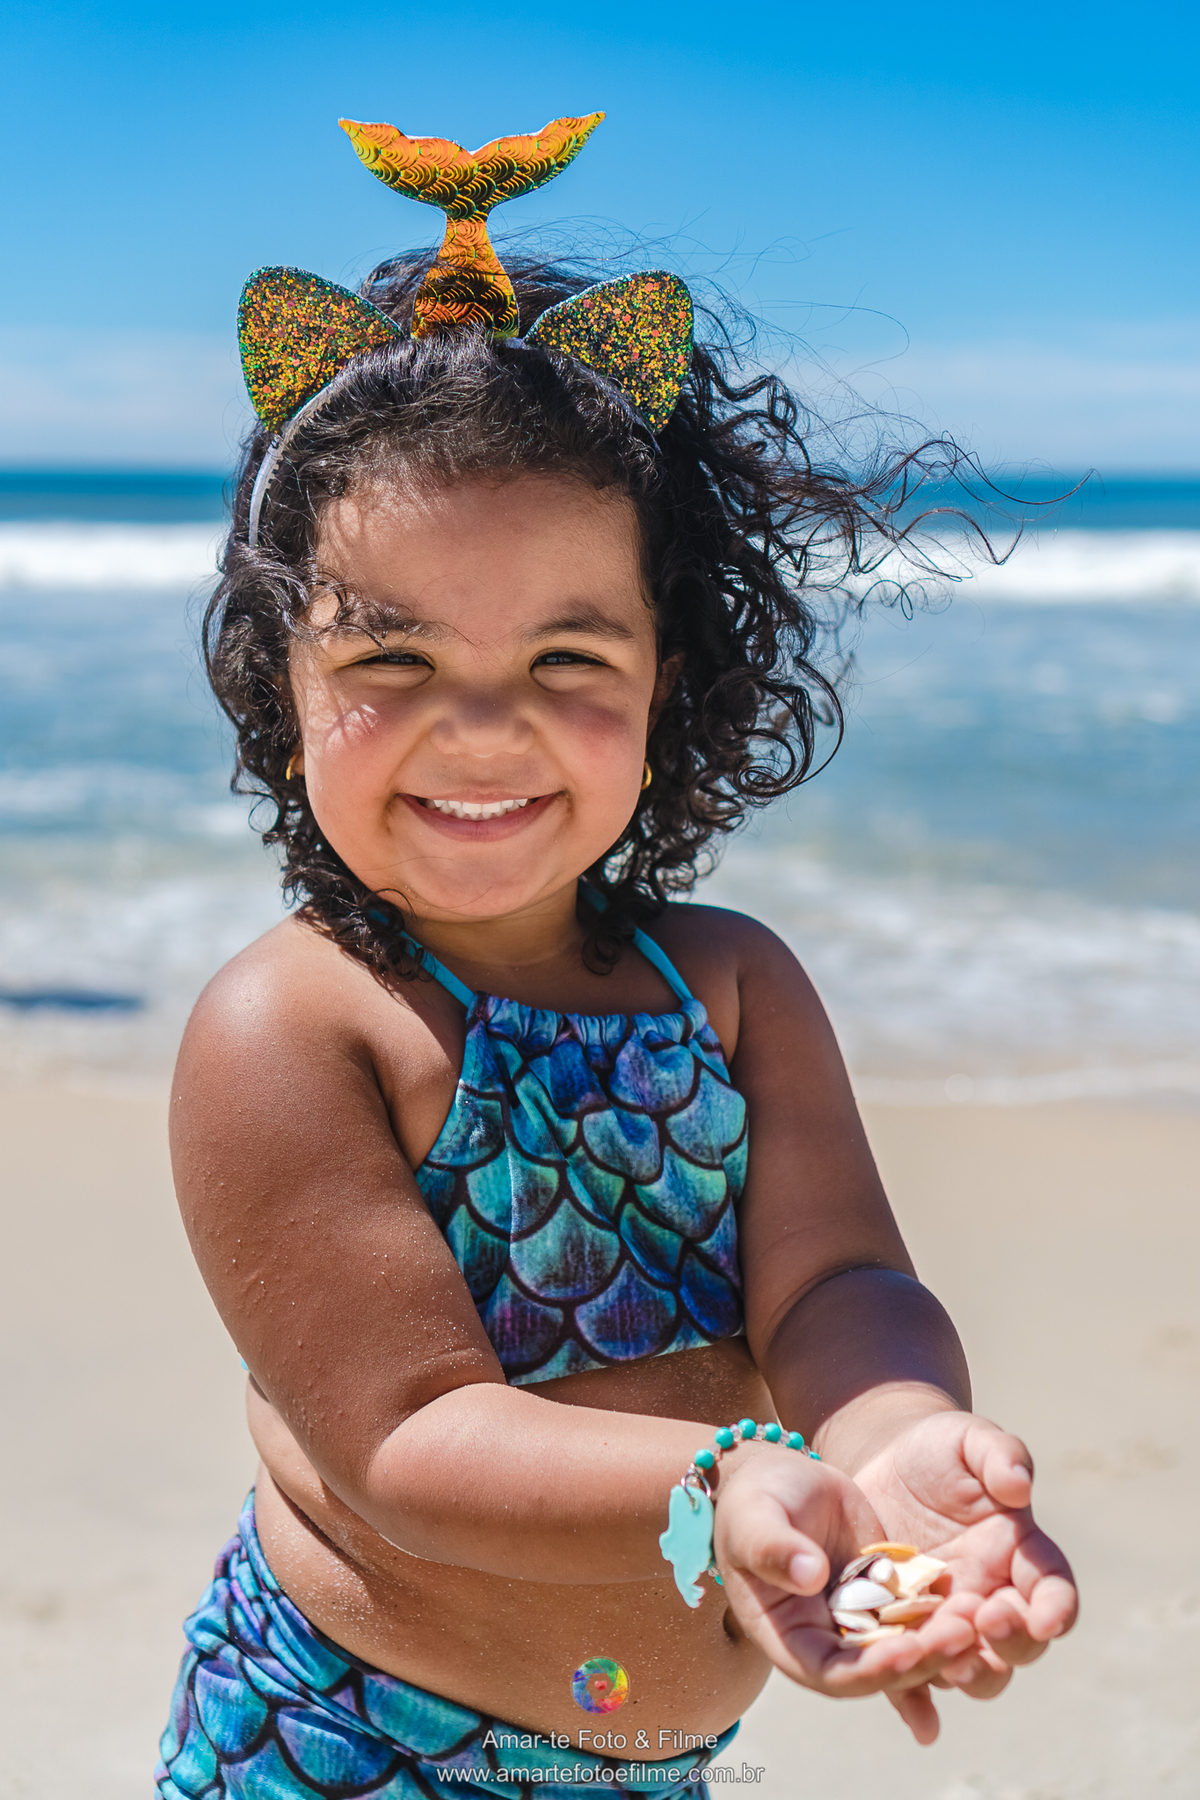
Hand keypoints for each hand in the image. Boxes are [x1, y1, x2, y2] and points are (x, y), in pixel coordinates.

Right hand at [711, 1450, 987, 1743]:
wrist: (777, 1478)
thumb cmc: (752, 1500)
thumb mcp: (756, 1518)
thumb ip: (775, 1548)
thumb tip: (811, 1577)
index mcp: (790, 1638)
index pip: (834, 1673)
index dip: (872, 1672)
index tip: (909, 1650)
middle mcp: (830, 1640)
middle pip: (881, 1668)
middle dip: (924, 1657)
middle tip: (962, 1632)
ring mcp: (863, 1617)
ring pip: (908, 1642)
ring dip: (943, 1640)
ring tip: (979, 1618)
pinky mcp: (888, 1590)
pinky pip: (920, 1611)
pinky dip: (946, 1615)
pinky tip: (981, 1613)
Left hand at [851, 1411, 1077, 1715]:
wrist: (883, 1467)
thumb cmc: (937, 1449)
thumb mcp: (966, 1439)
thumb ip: (998, 1455)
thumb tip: (1020, 1486)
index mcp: (1022, 1554)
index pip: (1053, 1589)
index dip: (1057, 1608)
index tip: (1048, 1617)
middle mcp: (995, 1596)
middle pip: (1020, 1642)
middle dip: (1011, 1641)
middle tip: (985, 1621)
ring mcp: (953, 1621)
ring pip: (978, 1669)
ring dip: (972, 1671)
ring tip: (949, 1659)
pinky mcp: (910, 1634)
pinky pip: (920, 1677)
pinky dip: (921, 1703)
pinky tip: (919, 1722)